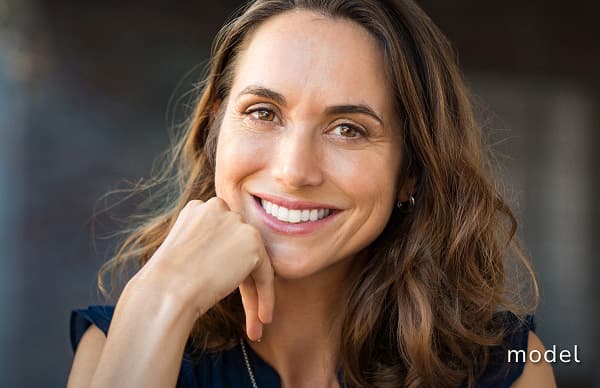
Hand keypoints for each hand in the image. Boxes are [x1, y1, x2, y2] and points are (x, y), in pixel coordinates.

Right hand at [133, 197, 273, 340]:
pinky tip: (263, 319)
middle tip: (247, 311)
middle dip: (242, 280)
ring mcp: (236, 222)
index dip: (226, 266)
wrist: (165, 290)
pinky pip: (265, 274)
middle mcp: (219, 208)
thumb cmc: (166, 282)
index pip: (223, 238)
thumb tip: (226, 259)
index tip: (224, 289)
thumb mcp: (183, 252)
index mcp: (199, 208)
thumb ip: (207, 247)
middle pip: (239, 249)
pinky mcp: (252, 242)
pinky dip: (266, 297)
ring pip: (253, 262)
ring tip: (257, 320)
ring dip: (255, 293)